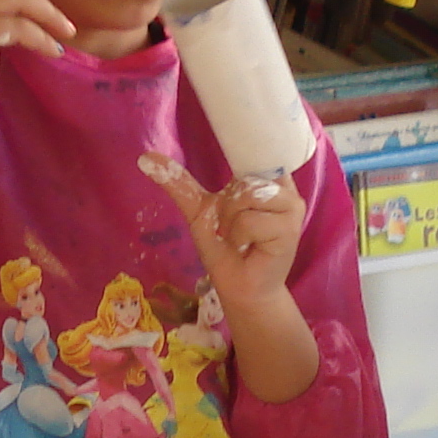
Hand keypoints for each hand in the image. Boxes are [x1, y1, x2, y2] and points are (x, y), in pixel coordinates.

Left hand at [139, 154, 305, 310]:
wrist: (237, 286)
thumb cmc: (224, 247)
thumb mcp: (200, 210)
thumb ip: (179, 182)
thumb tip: (145, 157)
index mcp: (269, 180)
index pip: (258, 151)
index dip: (246, 152)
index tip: (233, 165)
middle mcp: (285, 189)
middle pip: (246, 179)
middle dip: (228, 205)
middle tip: (231, 227)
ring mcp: (292, 208)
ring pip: (248, 197)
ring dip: (232, 222)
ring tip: (239, 239)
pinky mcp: (290, 229)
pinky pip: (251, 221)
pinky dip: (239, 237)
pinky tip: (248, 249)